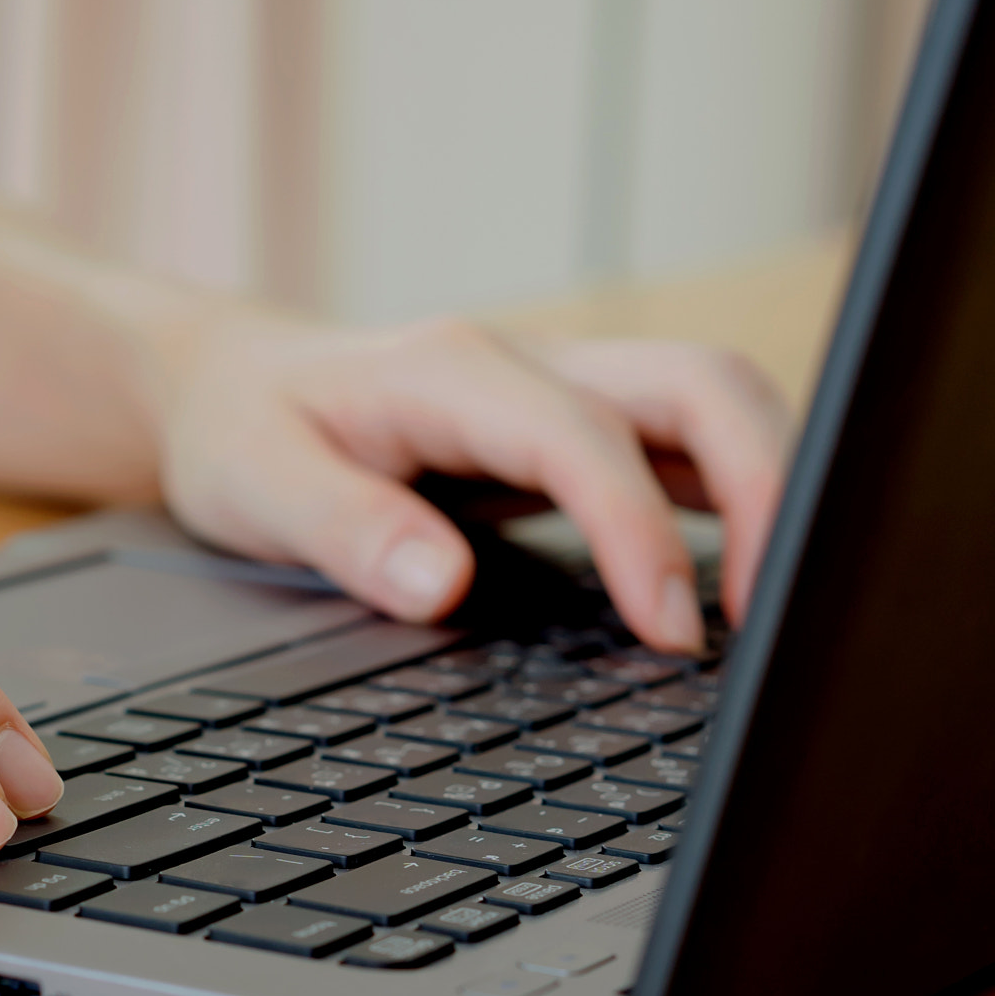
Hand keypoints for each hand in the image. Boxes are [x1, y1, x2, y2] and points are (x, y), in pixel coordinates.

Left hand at [155, 317, 792, 651]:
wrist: (226, 384)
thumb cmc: (242, 431)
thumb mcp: (255, 484)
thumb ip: (345, 531)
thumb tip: (442, 585)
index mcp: (450, 372)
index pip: (585, 436)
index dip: (642, 531)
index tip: (670, 631)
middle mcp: (524, 364)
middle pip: (698, 385)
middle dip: (765, 489)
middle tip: (768, 619)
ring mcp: (557, 387)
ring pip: (710, 402)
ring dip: (767, 489)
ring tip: (768, 612)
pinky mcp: (570, 425)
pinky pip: (681, 444)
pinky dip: (732, 500)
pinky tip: (733, 580)